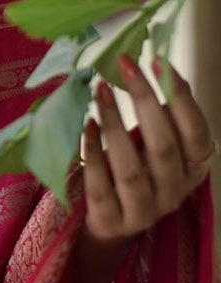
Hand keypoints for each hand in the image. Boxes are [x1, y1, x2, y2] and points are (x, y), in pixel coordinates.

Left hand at [82, 54, 215, 242]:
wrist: (113, 222)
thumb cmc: (140, 169)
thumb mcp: (159, 146)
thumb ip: (163, 116)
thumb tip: (155, 68)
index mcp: (193, 169)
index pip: (196, 132)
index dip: (181, 97)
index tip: (157, 60)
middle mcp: (174, 192)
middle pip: (164, 146)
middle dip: (144, 101)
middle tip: (125, 66)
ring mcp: (143, 211)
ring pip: (130, 167)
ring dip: (114, 124)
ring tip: (100, 90)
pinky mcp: (111, 220)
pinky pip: (99, 185)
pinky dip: (92, 152)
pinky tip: (86, 124)